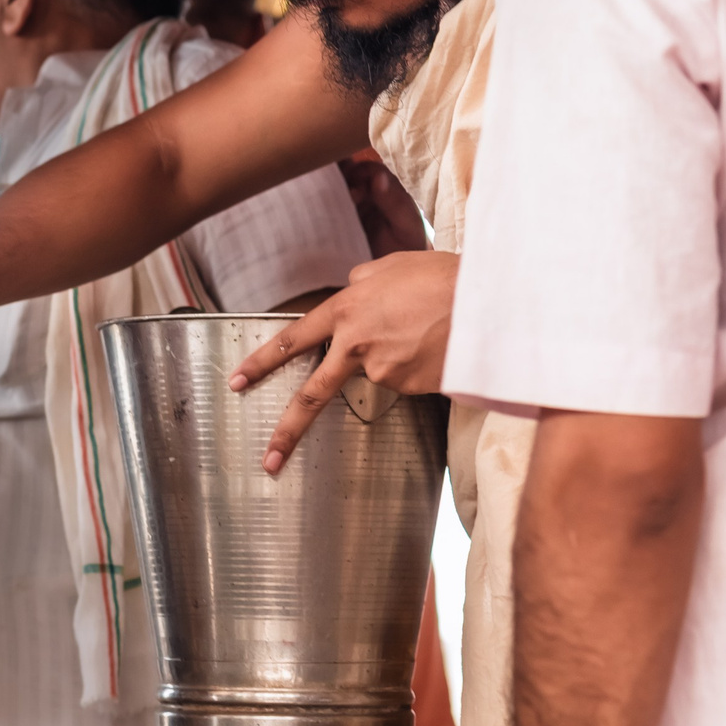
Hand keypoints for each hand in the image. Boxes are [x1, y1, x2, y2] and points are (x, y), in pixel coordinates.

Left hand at [228, 251, 456, 471]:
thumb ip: (361, 284)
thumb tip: (350, 294)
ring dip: (396, 356)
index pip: (293, 340)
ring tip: (428, 328)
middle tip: (268, 458)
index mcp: (346, 310)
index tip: (237, 381)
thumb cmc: (441, 277)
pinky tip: (437, 345)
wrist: (488, 302)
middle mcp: (357, 345)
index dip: (262, 361)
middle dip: (288, 430)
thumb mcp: (390, 267)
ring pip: (378, 371)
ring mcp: (384, 371)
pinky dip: (417, 365)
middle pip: (314, 394)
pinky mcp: (412, 388)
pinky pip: (406, 378)